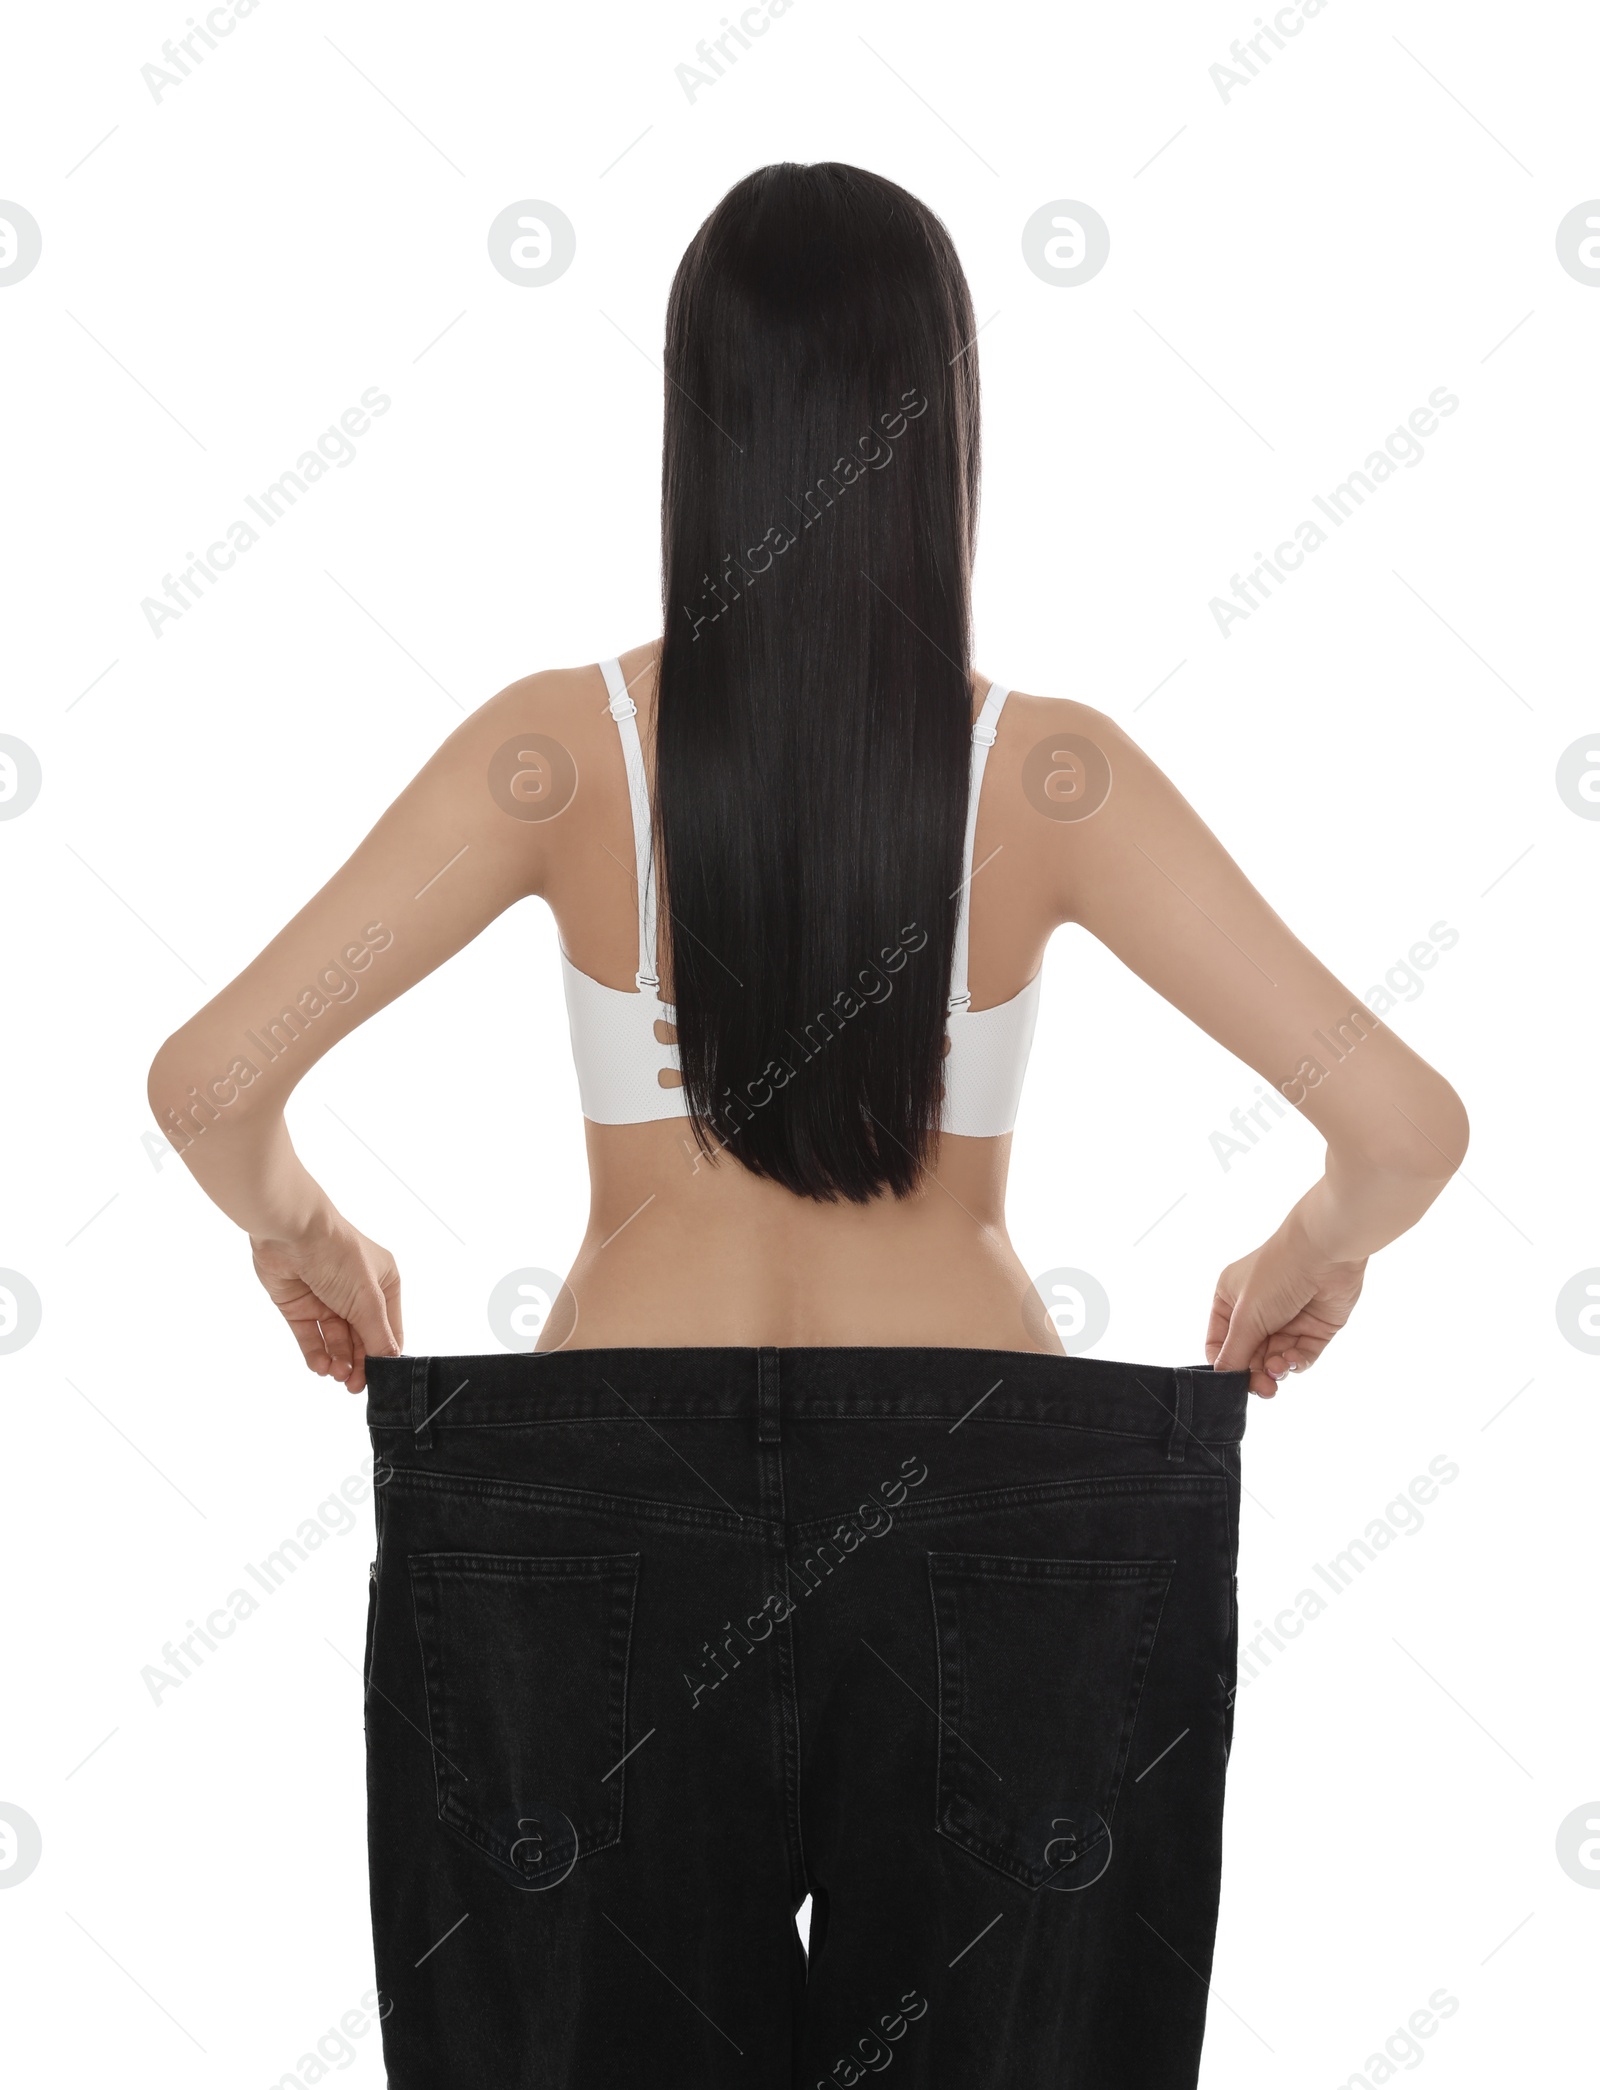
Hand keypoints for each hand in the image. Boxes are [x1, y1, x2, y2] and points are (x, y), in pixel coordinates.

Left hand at [250, 1208, 401, 1394]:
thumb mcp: (368, 1299)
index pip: (388, 1329)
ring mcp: (327, 1300)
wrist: (290, 1232)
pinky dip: (316, 1353)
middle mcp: (357, 1292)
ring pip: (336, 1341)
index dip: (384, 1355)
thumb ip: (378, 1336)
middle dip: (359, 1363)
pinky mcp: (299, 1305)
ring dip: (338, 1360)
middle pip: (361, 1338)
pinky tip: (321, 1366)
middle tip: (354, 1387)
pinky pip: (310, 1337)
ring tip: (336, 1375)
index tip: (381, 1381)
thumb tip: (392, 1363)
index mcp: (384, 1284)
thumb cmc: (338, 1254)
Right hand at [1207, 1217, 1365, 1397]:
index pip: (1220, 1343)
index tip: (1232, 1384)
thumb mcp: (1246, 1316)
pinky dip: (1296, 1362)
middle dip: (1255, 1373)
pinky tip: (1293, 1358)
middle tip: (1262, 1388)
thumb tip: (1222, 1380)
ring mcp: (1287, 1320)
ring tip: (1278, 1369)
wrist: (1325, 1253)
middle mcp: (1257, 1311)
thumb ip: (1235, 1353)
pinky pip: (1301, 1355)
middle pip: (1250, 1356)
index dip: (1225, 1365)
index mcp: (1230, 1300)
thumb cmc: (1277, 1273)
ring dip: (1276, 1369)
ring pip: (1276, 1359)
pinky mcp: (1314, 1327)